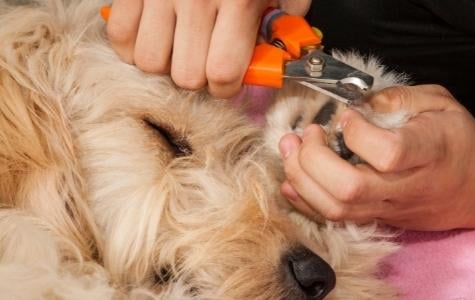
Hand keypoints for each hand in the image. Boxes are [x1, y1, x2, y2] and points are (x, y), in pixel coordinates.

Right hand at [106, 0, 310, 96]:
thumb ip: (285, 20)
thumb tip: (273, 59)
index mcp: (238, 0)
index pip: (223, 72)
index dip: (226, 88)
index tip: (227, 81)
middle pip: (186, 76)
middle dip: (198, 78)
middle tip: (204, 60)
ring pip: (149, 62)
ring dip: (165, 64)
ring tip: (178, 47)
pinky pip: (120, 36)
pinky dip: (133, 46)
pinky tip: (154, 35)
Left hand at [278, 85, 474, 229]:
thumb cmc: (461, 141)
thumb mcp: (440, 103)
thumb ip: (398, 98)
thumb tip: (355, 102)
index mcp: (428, 153)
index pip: (385, 153)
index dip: (355, 133)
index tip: (346, 115)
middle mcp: (407, 188)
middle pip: (349, 189)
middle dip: (313, 159)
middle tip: (305, 134)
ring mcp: (391, 209)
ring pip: (336, 210)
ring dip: (302, 180)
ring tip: (290, 150)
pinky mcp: (379, 220)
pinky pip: (335, 220)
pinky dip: (306, 201)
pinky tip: (293, 180)